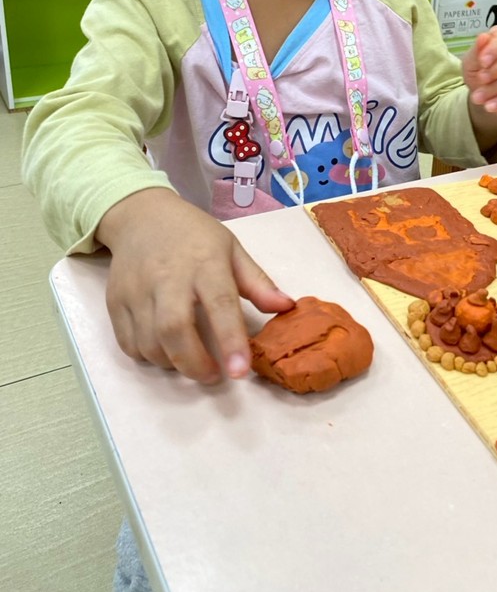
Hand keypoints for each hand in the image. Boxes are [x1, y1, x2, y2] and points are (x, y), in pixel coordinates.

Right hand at [99, 189, 294, 382]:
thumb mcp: (232, 249)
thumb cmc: (194, 235)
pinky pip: (128, 343)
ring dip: (172, 363)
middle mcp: (167, 276)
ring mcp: (137, 289)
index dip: (231, 340)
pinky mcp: (115, 301)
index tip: (240, 371)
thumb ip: (258, 282)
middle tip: (213, 375)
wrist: (141, 215)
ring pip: (149, 342)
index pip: (220, 304)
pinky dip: (147, 357)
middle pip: (175, 329)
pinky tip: (164, 351)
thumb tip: (286, 307)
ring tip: (191, 361)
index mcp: (205, 262)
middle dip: (194, 363)